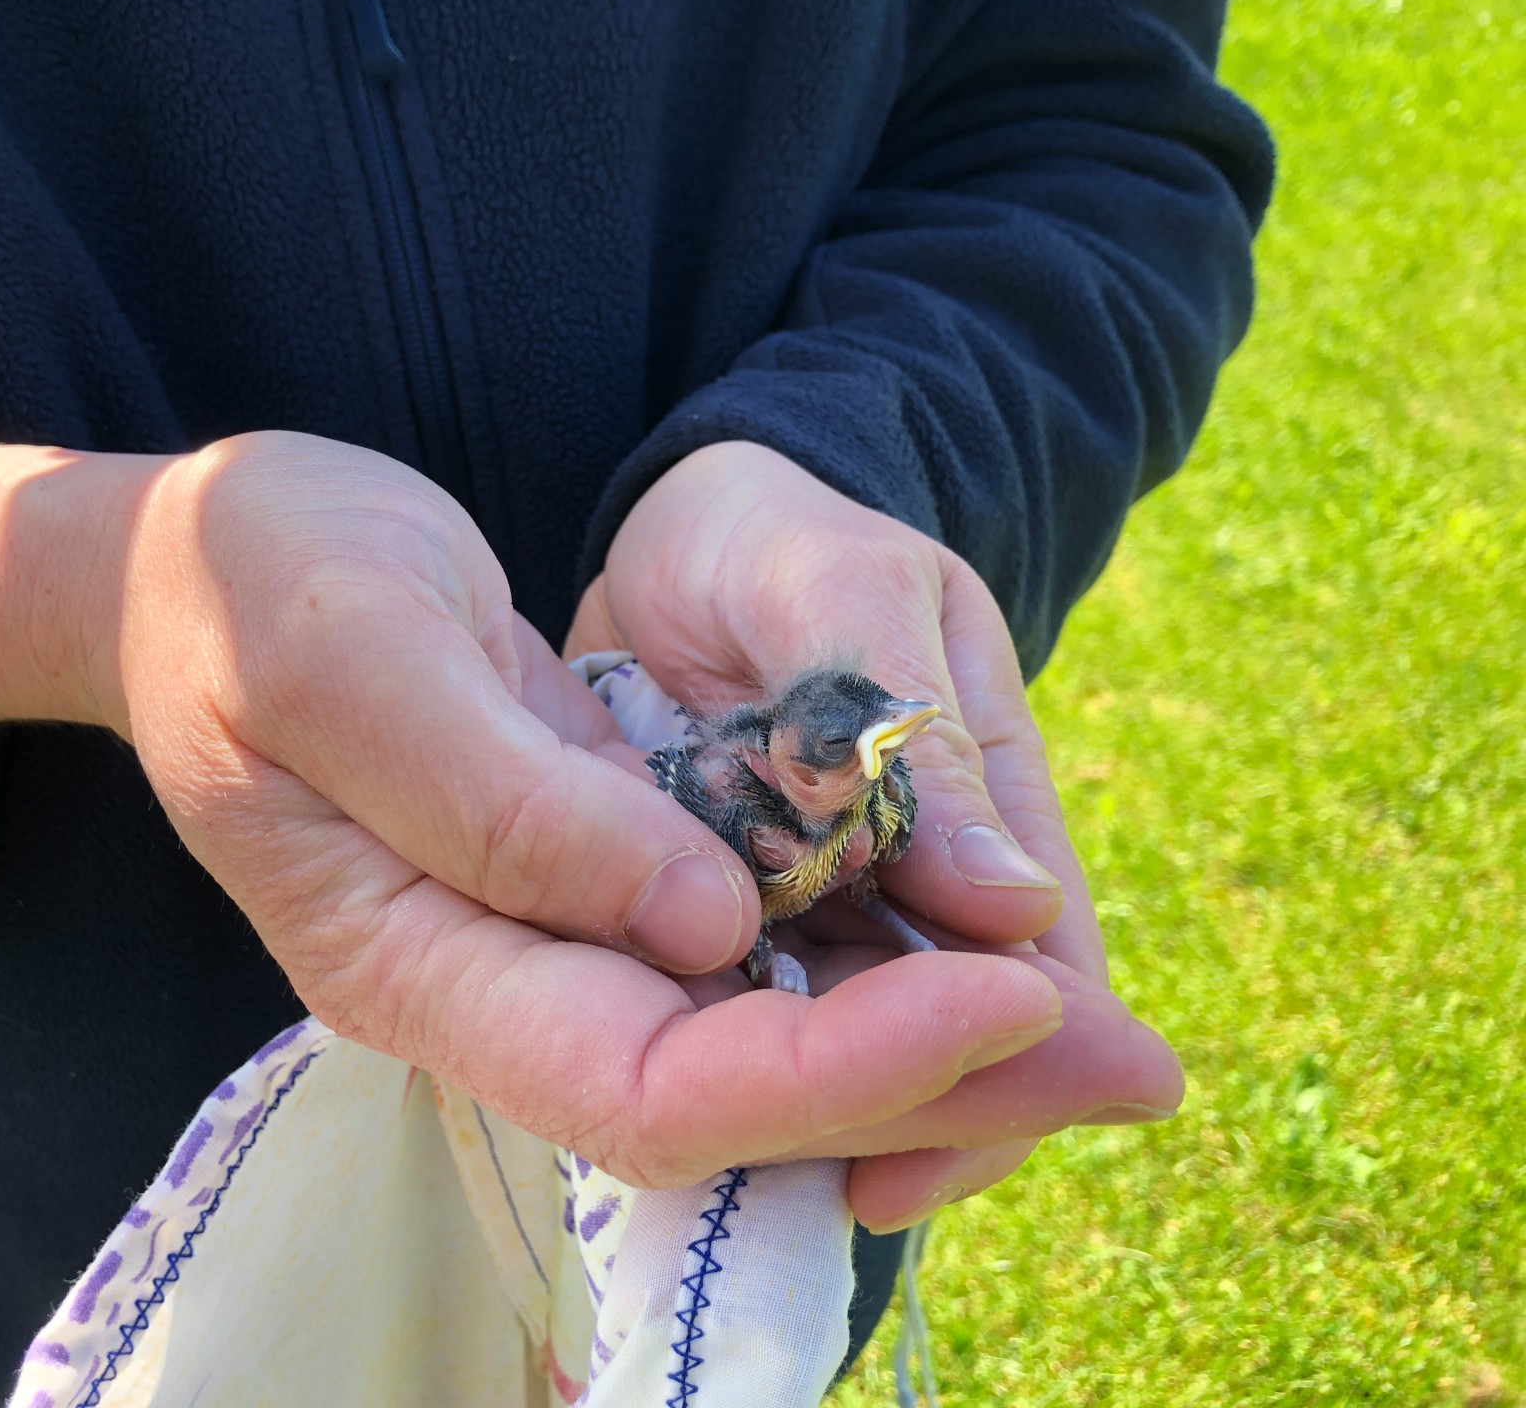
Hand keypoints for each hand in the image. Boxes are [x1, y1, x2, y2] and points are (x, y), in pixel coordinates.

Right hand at [0, 428, 1086, 1189]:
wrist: (202, 568)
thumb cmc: (249, 585)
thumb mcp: (351, 652)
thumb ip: (509, 800)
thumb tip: (709, 929)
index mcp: (414, 961)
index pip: (644, 1087)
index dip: (832, 1068)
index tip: (1006, 996)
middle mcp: (495, 991)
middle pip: (730, 1107)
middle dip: (933, 1086)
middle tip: (1130, 1056)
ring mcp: (546, 948)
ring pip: (754, 1052)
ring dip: (928, 1046)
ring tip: (1098, 1027)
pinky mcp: (591, 886)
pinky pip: (744, 969)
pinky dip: (865, 966)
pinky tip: (973, 942)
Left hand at [569, 441, 1182, 1225]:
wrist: (685, 534)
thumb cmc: (780, 544)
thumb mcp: (850, 597)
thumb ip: (912, 736)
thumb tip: (1015, 913)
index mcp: (991, 802)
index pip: (1037, 970)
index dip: (1010, 1067)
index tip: (937, 1142)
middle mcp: (929, 879)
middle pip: (960, 1037)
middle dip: (926, 1118)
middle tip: (863, 1190)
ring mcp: (836, 908)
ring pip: (858, 1047)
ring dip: (829, 1113)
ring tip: (779, 1177)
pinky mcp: (743, 918)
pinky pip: (759, 1017)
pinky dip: (741, 1066)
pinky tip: (700, 1118)